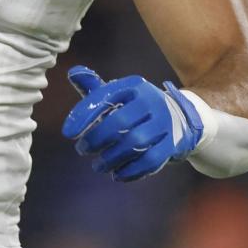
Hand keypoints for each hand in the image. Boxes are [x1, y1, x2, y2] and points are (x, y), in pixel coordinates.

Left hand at [61, 65, 201, 181]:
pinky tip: (117, 174)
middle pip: (119, 122)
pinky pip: (151, 160)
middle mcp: (150, 101)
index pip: (104, 97)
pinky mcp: (171, 144)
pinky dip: (131, 171)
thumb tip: (73, 73)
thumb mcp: (117, 93)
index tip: (68, 133)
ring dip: (112, 158)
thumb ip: (94, 87)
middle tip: (82, 149)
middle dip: (96, 139)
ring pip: (135, 143)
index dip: (83, 115)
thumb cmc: (135, 107)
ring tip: (98, 165)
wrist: (179, 118)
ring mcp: (164, 123)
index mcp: (133, 86)